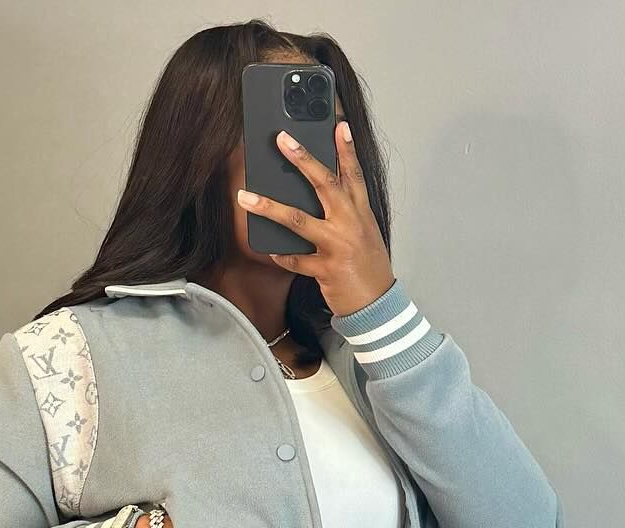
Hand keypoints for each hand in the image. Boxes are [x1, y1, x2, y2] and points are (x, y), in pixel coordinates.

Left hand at [236, 119, 393, 318]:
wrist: (377, 304)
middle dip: (302, 159)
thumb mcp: (363, 233)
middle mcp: (350, 223)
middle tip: (282, 139)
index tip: (339, 126)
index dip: (346, 149)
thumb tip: (322, 196)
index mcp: (360, 212)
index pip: (354, 173)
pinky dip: (282, 256)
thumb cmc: (368, 268)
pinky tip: (269, 251)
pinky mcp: (326, 269)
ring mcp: (337, 245)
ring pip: (298, 220)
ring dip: (269, 207)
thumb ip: (346, 213)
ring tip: (246, 197)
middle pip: (324, 184)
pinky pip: (296, 261)